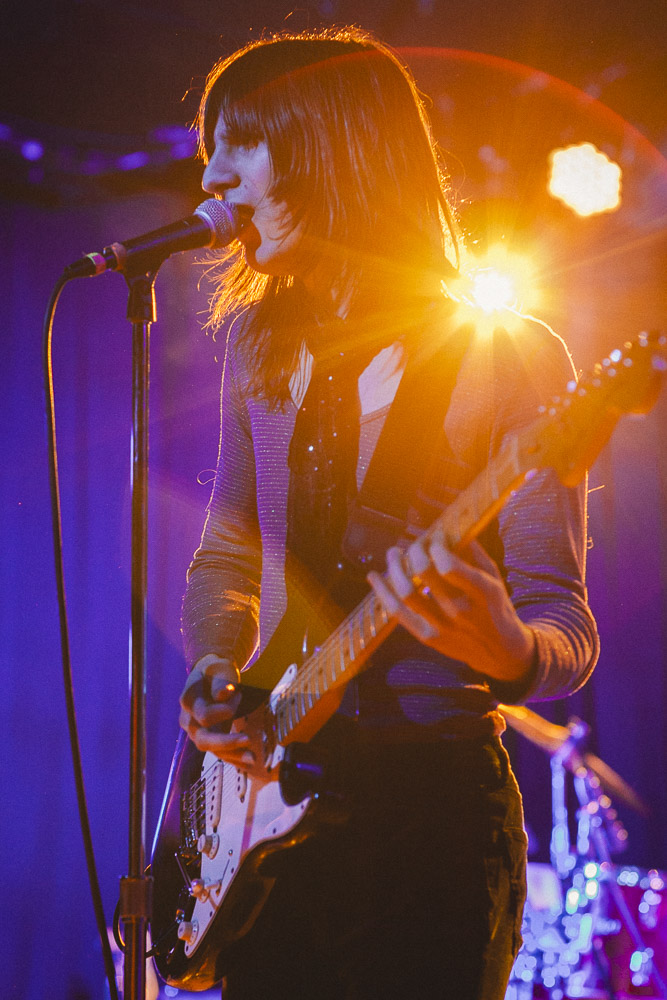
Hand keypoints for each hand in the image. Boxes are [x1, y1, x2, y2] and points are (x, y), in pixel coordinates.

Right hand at [179, 654, 254, 765]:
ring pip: (211, 749)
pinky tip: (249, 761)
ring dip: (232, 754)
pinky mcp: (208, 737)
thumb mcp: (219, 669)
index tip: (238, 694)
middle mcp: (188, 719)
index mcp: (188, 699)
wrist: (210, 676)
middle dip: (226, 742)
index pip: (203, 714)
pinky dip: (234, 757)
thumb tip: (222, 695)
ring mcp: (196, 731)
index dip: (223, 709)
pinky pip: (219, 752)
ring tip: (253, 758)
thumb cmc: (215, 671)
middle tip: (247, 739)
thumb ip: (220, 681)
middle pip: (203, 738)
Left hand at [367, 534, 534, 683]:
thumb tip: (448, 527)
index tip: (436, 537)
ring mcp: (442, 626)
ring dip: (393, 567)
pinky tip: (374, 577)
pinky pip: (398, 613)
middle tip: (416, 543)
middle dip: (415, 549)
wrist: (500, 651)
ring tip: (392, 552)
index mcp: (482, 592)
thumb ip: (473, 553)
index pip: (448, 565)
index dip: (436, 545)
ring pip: (406, 593)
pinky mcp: (428, 637)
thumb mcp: (494, 578)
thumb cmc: (496, 607)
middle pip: (424, 572)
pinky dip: (382, 592)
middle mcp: (460, 610)